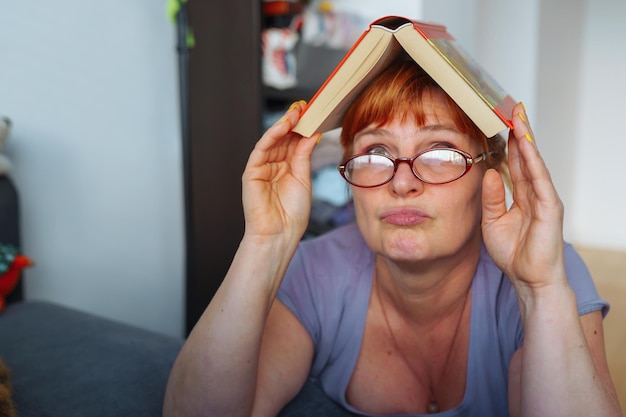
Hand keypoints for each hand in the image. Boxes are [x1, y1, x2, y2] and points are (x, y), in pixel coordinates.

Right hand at [242, 101, 320, 241]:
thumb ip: (304, 155)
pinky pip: (261, 148)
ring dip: (284, 124)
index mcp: (288, 166)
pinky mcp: (251, 171)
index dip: (303, 126)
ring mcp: (262, 167)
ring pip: (273, 139)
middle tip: (306, 106)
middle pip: (284, 137)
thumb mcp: (303, 178)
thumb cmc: (292, 213)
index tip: (314, 112)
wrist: (279, 234)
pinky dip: (272, 135)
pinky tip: (284, 125)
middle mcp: (274, 164)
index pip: (294, 141)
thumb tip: (312, 133)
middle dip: (295, 121)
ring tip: (298, 112)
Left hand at [481, 103, 565, 293]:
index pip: (516, 164)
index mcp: (522, 196)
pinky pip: (539, 177)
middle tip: (511, 108)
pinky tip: (524, 143)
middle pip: (526, 157)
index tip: (501, 122)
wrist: (529, 279)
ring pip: (534, 162)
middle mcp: (535, 193)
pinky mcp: (549, 206)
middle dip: (519, 132)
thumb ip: (492, 198)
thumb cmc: (513, 253)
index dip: (509, 143)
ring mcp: (544, 198)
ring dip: (526, 138)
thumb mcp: (493, 221)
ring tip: (518, 116)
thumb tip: (489, 172)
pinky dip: (532, 159)